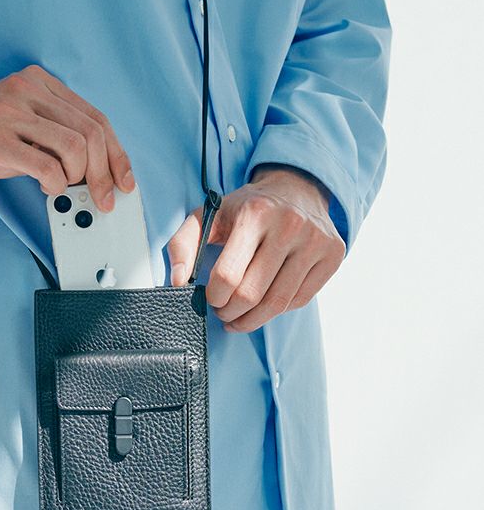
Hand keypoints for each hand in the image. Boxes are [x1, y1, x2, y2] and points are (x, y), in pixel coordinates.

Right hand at [0, 64, 134, 210]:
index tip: (125, 182)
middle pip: (91, 132)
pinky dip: (54, 185)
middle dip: (103, 174)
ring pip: (74, 147)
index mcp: (40, 82)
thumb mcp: (23, 129)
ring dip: (75, 179)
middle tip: (102, 199)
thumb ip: (57, 139)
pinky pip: (45, 165)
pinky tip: (45, 187)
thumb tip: (97, 174)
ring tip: (59, 187)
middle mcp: (28, 89)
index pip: (96, 117)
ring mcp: (10, 111)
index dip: (117, 154)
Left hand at [166, 164, 345, 331]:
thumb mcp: (208, 216)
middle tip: (224, 312)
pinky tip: (265, 303)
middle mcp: (290, 224)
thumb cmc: (246, 208)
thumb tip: (176, 282)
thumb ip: (182, 245)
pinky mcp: (333, 254)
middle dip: (230, 313)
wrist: (295, 189)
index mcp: (255, 214)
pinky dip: (277, 310)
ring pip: (277, 304)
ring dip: (252, 320)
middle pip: (251, 295)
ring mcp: (316, 240)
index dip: (214, 297)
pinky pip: (299, 300)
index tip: (211, 298)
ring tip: (239, 318)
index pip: (228, 277)